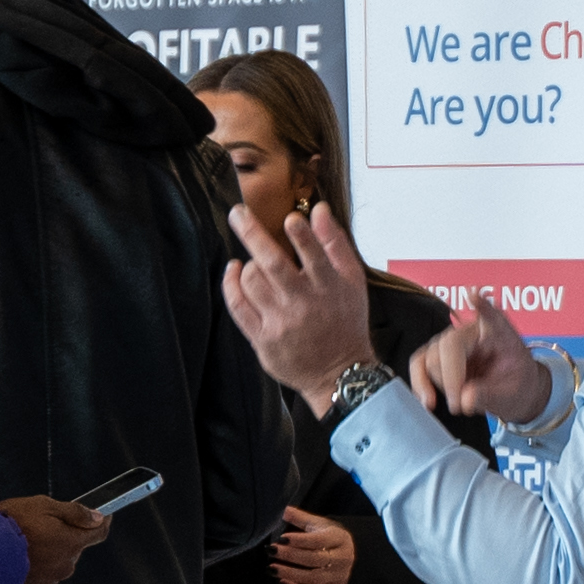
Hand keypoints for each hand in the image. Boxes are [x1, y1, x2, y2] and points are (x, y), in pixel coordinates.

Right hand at [0, 495, 115, 583]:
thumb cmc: (10, 525)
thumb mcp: (43, 506)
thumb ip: (74, 512)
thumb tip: (96, 517)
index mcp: (72, 542)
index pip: (99, 533)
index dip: (102, 523)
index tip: (102, 517)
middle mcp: (65, 565)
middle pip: (73, 550)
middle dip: (63, 539)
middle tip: (40, 528)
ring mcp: (50, 582)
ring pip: (56, 566)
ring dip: (47, 557)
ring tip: (24, 546)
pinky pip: (39, 581)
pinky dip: (33, 572)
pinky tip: (18, 562)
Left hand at [219, 204, 386, 409]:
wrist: (339, 373)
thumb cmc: (346, 321)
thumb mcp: (352, 281)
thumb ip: (335, 244)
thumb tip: (320, 210)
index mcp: (328, 287)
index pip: (313, 254)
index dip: (300, 234)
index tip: (289, 219)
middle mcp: (303, 304)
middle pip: (272, 263)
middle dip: (252, 233)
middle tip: (237, 213)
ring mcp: (280, 322)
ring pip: (252, 281)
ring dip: (248, 265)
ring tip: (254, 263)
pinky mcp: (263, 338)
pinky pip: (238, 306)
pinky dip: (231, 284)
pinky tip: (234, 271)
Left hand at [264, 507, 354, 583]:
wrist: (347, 554)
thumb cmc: (329, 537)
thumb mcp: (318, 524)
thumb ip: (301, 518)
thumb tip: (285, 511)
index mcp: (340, 539)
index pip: (319, 540)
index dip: (299, 540)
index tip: (281, 538)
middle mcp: (343, 558)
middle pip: (314, 559)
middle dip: (290, 556)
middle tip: (271, 551)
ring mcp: (339, 575)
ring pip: (313, 578)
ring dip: (290, 574)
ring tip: (271, 568)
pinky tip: (282, 582)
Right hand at [412, 291, 552, 423]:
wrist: (511, 390)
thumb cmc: (516, 385)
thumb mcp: (512, 395)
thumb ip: (490, 396)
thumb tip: (465, 399)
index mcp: (499, 333)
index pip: (491, 317)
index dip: (482, 307)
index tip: (475, 296)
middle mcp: (471, 331)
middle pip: (448, 346)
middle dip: (450, 379)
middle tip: (460, 406)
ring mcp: (450, 341)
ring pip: (430, 358)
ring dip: (439, 385)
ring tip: (456, 404)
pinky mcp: (436, 355)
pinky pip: (418, 365)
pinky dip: (420, 384)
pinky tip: (428, 400)